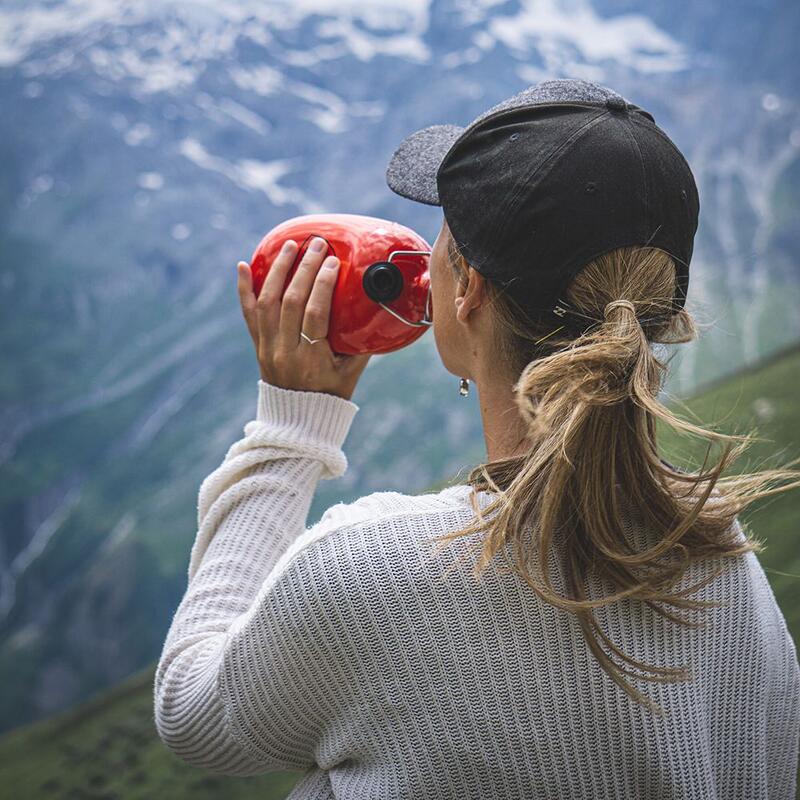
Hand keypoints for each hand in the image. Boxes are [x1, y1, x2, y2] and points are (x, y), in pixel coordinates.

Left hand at [237, 236, 371, 401]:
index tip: (332, 262)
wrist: (298, 421)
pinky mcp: (257, 346)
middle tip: (316, 244)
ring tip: (291, 247)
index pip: (314, 314)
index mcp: (312, 359)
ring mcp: (267, 348)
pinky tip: (242, 265)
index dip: (322, 284)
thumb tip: (374, 308)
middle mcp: (285, 351)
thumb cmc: (331, 394)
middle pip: (290, 301)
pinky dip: (243, 289)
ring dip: (278, 270)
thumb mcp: (351, 372)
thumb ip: (361, 342)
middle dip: (303, 268)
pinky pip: (247, 314)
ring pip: (267, 302)